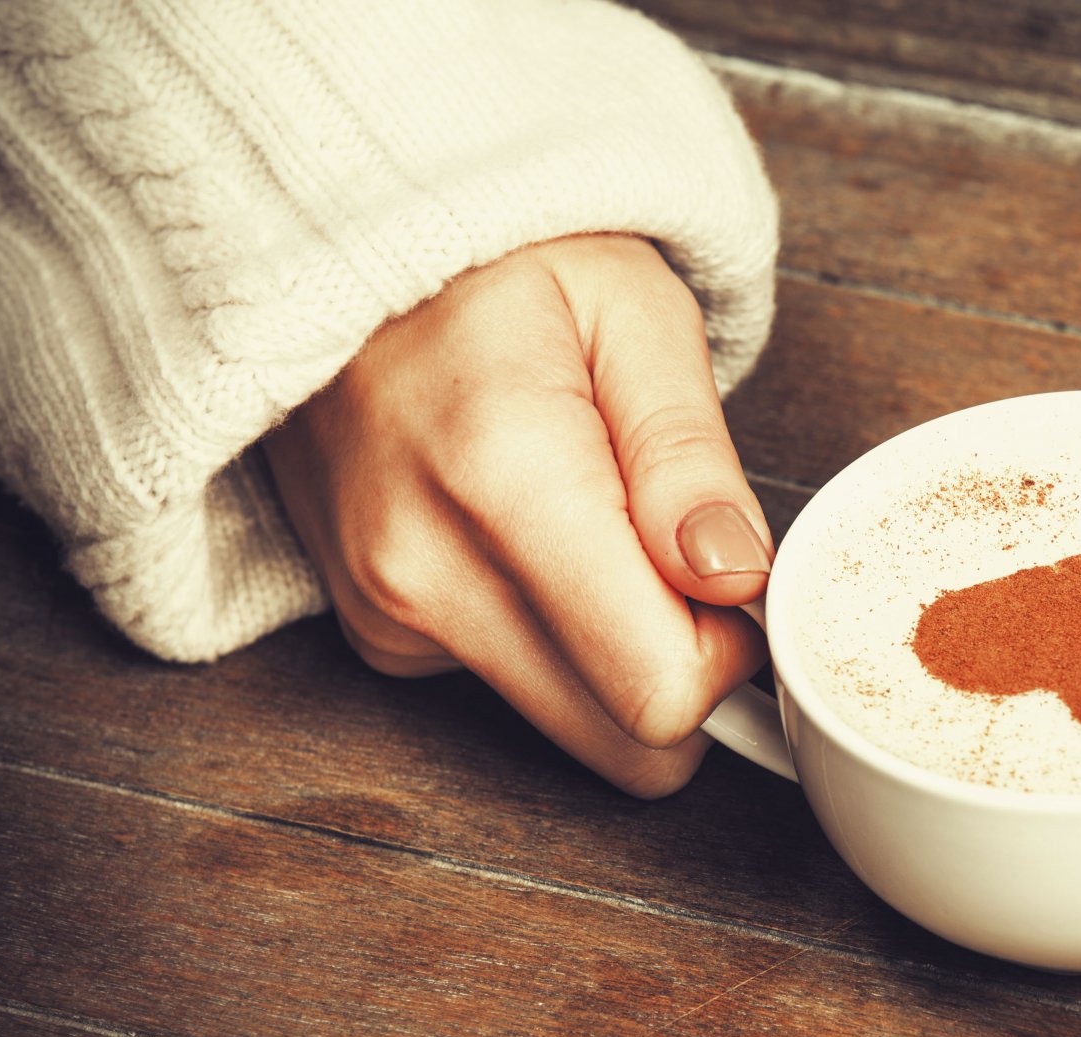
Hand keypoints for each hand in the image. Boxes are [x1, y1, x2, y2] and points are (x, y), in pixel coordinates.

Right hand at [263, 234, 772, 796]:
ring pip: (574, 730)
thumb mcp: (635, 309)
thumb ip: (688, 454)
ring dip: (619, 657)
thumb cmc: (503, 262)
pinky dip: (554, 638)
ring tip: (600, 524)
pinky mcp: (376, 636)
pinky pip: (516, 691)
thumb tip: (732, 581)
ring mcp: (390, 615)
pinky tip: (532, 537)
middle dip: (685, 673)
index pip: (656, 690)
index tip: (737, 583)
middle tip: (684, 560)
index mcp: (506, 477)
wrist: (343, 247)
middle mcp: (428, 571)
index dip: (732, 659)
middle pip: (621, 745)